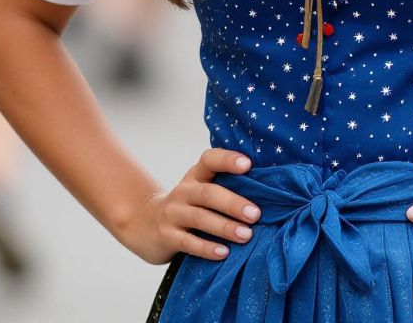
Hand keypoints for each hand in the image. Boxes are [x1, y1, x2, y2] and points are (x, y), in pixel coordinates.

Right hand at [117, 148, 260, 264]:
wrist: (145, 223)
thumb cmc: (188, 205)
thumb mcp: (200, 189)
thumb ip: (224, 186)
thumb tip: (267, 193)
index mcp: (196, 175)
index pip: (210, 160)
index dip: (228, 160)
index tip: (248, 165)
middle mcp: (183, 191)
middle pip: (209, 193)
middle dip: (233, 204)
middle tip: (256, 214)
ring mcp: (172, 213)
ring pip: (200, 218)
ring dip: (225, 227)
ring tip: (246, 235)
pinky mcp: (166, 235)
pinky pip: (188, 242)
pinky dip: (207, 248)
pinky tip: (224, 253)